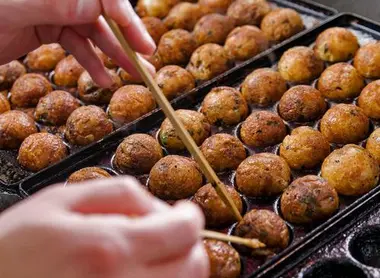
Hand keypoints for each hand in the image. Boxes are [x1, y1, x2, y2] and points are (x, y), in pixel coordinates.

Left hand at [0, 0, 155, 86]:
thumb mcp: (15, 6)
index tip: (140, 39)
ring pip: (92, 32)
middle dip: (126, 38)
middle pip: (101, 13)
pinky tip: (103, 79)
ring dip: (113, 56)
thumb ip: (57, 3)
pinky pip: (77, 46)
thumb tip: (97, 7)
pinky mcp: (47, 28)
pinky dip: (91, 63)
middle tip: (147, 60)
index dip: (123, 15)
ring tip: (133, 75)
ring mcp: (53, 10)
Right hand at [0, 177, 208, 277]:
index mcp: (110, 249)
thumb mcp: (58, 202)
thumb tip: (157, 205)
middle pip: (194, 266)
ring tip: (153, 254)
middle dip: (189, 243)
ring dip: (179, 267)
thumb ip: (117, 193)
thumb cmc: (10, 252)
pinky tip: (139, 274)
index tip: (184, 212)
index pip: (184, 231)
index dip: (191, 216)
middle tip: (170, 233)